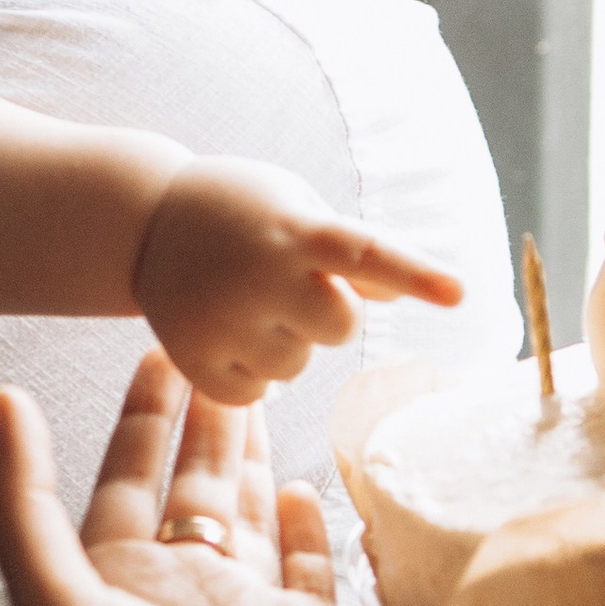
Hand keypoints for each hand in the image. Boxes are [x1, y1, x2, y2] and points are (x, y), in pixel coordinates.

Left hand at [0, 354, 398, 605]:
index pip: (126, 476)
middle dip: (201, 418)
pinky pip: (307, 564)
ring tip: (266, 387)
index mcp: (116, 587)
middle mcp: (180, 597)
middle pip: (190, 485)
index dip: (140, 412)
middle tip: (223, 345)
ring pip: (250, 514)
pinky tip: (305, 482)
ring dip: (252, 454)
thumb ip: (21, 503)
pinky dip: (306, 522)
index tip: (157, 344)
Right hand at [132, 159, 461, 402]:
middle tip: (292, 287)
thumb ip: (349, 251)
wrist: (145, 221)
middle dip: (328, 313)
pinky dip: (249, 374)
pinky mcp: (193, 357)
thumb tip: (404, 287)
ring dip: (284, 343)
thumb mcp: (297, 211)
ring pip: (294, 367)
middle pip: (339, 327)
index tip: (459, 294)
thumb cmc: (242, 212)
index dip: (415, 274)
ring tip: (246, 305)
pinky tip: (227, 335)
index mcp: (293, 229)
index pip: (364, 254)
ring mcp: (222, 319)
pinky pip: (254, 394)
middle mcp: (258, 274)